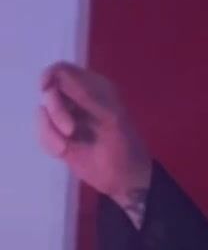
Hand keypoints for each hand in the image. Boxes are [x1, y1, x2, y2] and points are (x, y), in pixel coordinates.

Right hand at [38, 63, 151, 210]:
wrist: (122, 179)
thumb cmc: (124, 145)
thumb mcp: (110, 117)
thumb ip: (86, 94)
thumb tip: (59, 74)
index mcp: (94, 87)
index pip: (62, 70)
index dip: (50, 76)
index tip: (45, 89)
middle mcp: (77, 98)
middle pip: (48, 91)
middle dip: (55, 111)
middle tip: (70, 130)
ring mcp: (66, 117)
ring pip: (42, 113)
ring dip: (51, 131)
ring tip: (67, 145)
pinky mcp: (57, 137)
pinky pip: (41, 133)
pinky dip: (49, 142)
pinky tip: (64, 153)